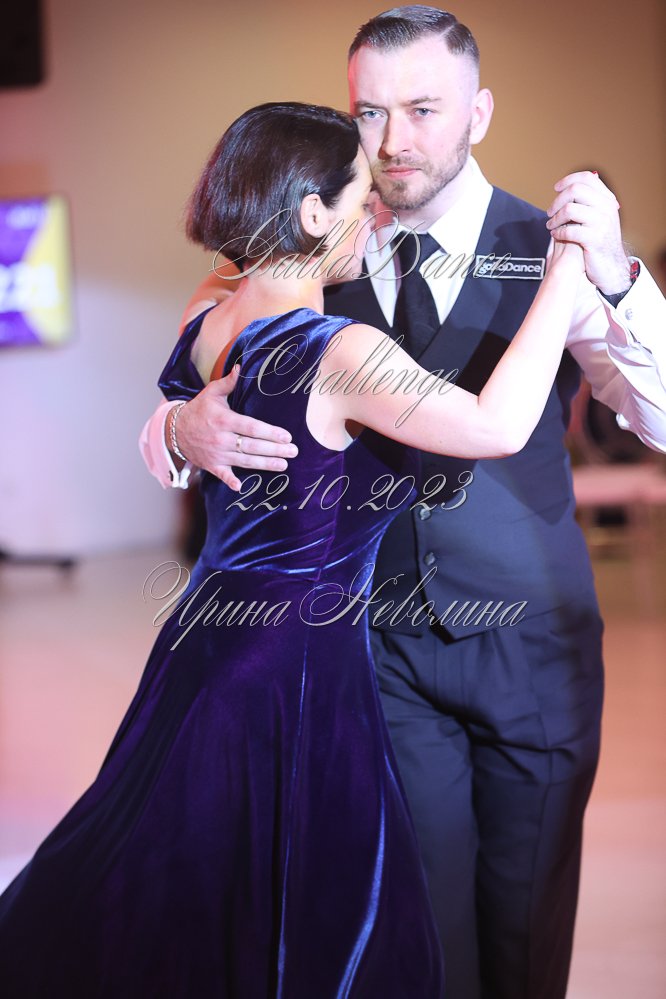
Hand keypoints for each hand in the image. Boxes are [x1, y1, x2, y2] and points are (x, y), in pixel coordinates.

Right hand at [173, 366, 297, 490]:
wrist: (174, 430)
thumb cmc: (198, 410)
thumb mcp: (211, 393)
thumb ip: (228, 382)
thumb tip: (240, 367)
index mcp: (224, 420)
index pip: (251, 427)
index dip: (270, 433)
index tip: (286, 436)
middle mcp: (222, 439)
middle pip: (252, 446)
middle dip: (274, 450)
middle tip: (293, 452)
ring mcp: (217, 454)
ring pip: (245, 461)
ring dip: (265, 464)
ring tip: (283, 465)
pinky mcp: (212, 466)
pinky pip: (223, 475)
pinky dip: (230, 481)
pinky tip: (241, 486)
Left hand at [546, 170, 630, 293]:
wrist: (611, 266)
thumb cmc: (600, 242)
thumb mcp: (600, 218)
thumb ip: (589, 203)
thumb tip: (569, 187)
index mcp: (607, 200)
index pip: (587, 178)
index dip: (568, 180)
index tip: (556, 188)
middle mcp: (607, 208)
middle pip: (575, 190)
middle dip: (557, 200)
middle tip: (550, 212)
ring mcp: (602, 223)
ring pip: (569, 209)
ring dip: (555, 217)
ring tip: (550, 225)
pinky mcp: (594, 239)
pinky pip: (569, 230)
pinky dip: (558, 232)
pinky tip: (556, 234)